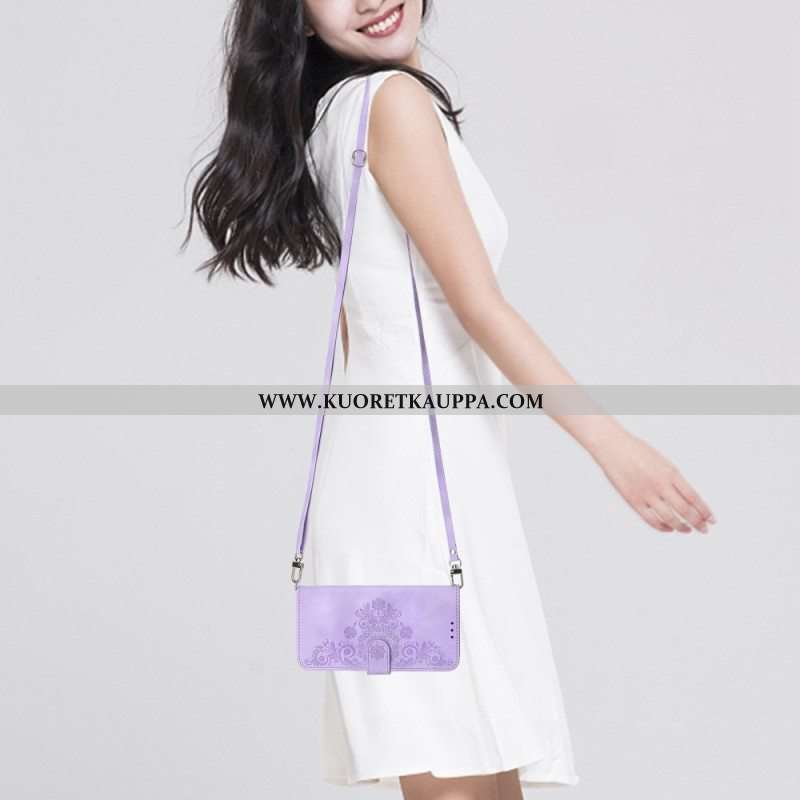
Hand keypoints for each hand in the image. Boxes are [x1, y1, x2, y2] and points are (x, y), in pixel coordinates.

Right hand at [591, 429, 715, 533]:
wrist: (613, 447)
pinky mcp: (633, 501)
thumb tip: (688, 499)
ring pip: (670, 518)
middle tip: (704, 529)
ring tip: (687, 530)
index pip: (694, 497)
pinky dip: (662, 527)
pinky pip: (651, 520)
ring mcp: (646, 494)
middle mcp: (661, 485)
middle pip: (685, 510)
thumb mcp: (662, 461)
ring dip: (682, 527)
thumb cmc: (636, 451)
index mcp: (671, 473)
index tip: (711, 519)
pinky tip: (668, 528)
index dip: (705, 510)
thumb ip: (674, 479)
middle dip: (698, 522)